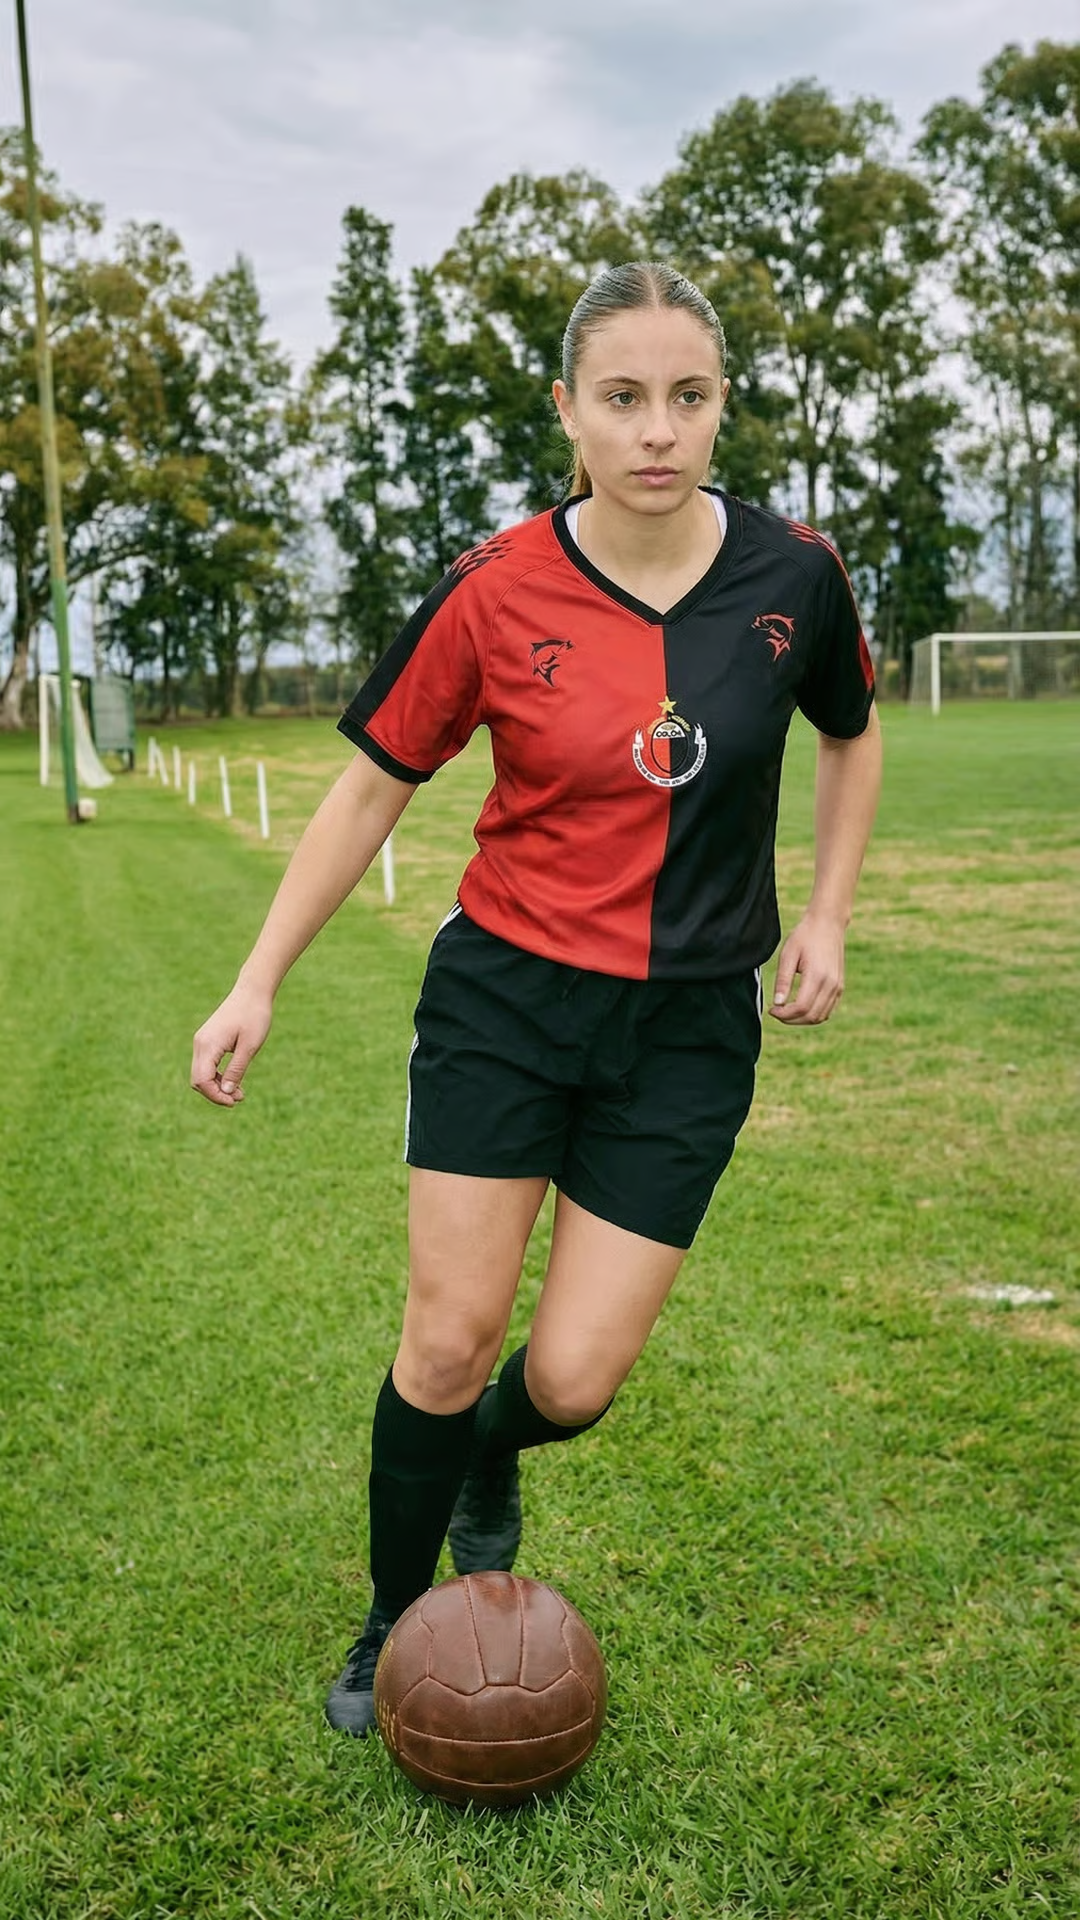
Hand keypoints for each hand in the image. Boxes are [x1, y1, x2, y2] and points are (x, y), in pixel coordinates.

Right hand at [190, 984, 272, 1105]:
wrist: (252, 991)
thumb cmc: (254, 1016)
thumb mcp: (250, 1046)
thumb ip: (236, 1069)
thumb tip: (227, 1092)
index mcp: (208, 1045)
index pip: (202, 1080)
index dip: (216, 1096)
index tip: (235, 1102)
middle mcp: (200, 1043)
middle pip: (198, 1080)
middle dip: (216, 1093)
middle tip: (239, 1098)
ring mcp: (202, 1041)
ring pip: (201, 1074)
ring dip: (217, 1086)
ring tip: (240, 1092)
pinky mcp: (208, 1040)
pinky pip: (206, 1065)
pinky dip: (217, 1076)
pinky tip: (234, 1080)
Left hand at [768, 913, 845, 1025]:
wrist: (828, 924)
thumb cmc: (805, 936)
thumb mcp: (788, 954)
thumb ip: (783, 980)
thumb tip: (777, 1003)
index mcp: (817, 975)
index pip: (801, 1007)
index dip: (784, 1014)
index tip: (772, 1009)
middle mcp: (831, 984)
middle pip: (811, 1016)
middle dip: (791, 1020)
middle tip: (776, 1012)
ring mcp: (838, 987)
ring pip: (820, 1017)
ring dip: (802, 1020)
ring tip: (786, 1011)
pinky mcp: (840, 987)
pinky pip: (827, 1011)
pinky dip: (813, 1015)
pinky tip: (800, 1008)